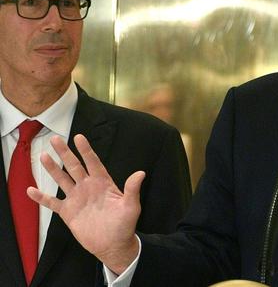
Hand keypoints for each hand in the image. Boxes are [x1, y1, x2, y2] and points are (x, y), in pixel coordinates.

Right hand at [27, 134, 142, 273]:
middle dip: (65, 153)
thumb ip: (132, 189)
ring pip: (62, 179)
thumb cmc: (125, 225)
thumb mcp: (131, 206)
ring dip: (52, 168)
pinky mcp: (68, 212)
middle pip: (74, 166)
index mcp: (103, 183)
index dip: (86, 150)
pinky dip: (41, 197)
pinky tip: (30, 190)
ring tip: (43, 156)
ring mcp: (77, 198)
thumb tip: (141, 173)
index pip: (93, 162)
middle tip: (55, 139)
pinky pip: (52, 202)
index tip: (79, 137)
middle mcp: (88, 187)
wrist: (113, 245)